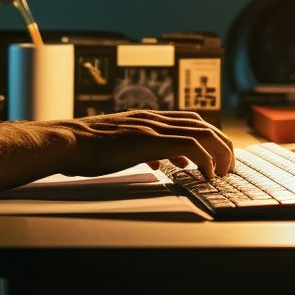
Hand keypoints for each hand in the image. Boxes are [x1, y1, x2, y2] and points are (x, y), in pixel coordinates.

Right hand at [49, 110, 233, 180]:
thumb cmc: (87, 148)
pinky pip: (189, 145)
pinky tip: (205, 175)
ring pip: (201, 133)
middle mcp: (154, 118)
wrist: (67, 142)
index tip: (217, 156)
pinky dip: (204, 160)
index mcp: (148, 118)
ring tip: (222, 172)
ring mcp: (152, 127)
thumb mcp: (122, 146)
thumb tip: (161, 161)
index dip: (210, 137)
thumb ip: (144, 149)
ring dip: (218, 153)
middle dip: (221, 145)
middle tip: (228, 166)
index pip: (191, 120)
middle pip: (202, 125)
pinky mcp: (149, 140)